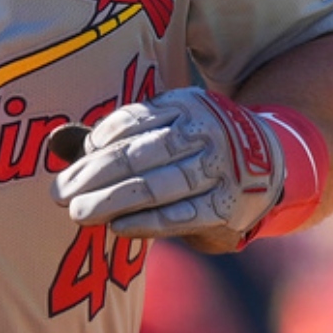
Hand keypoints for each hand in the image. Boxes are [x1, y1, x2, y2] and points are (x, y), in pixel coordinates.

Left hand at [51, 88, 284, 252]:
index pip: (133, 122)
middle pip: (138, 155)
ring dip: (112, 202)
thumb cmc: (198, 143)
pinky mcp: (226, 206)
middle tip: (61, 194)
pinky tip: (117, 227)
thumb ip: (123, 135)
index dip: (98, 142)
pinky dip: (147, 222)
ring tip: (79, 213)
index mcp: (185, 106)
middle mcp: (203, 134)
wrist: (271, 160)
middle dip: (93, 176)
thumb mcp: (171, 123)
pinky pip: (180, 216)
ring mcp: (217, 170)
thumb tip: (61, 144)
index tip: (71, 164)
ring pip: (157, 186)